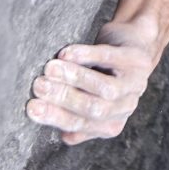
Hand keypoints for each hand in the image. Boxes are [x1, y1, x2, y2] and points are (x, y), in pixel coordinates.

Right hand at [26, 11, 158, 144]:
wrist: (134, 43)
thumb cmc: (104, 72)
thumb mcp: (90, 97)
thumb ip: (73, 115)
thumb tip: (50, 126)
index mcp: (110, 124)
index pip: (80, 125)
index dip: (55, 117)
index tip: (31, 108)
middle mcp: (125, 108)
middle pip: (93, 109)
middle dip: (63, 98)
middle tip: (38, 86)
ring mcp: (134, 84)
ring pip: (105, 88)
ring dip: (76, 78)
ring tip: (50, 69)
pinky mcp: (136, 60)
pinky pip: (110, 59)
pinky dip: (87, 56)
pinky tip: (67, 53)